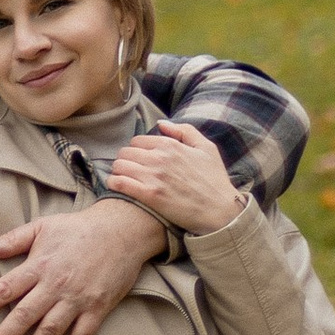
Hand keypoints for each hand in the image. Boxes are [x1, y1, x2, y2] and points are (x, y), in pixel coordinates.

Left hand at [0, 202, 156, 334]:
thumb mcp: (42, 226)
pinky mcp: (98, 309)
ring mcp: (78, 299)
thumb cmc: (77, 228)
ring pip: (50, 331)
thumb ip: (12, 240)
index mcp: (39, 265)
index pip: (4, 288)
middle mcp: (55, 285)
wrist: (122, 230)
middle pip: (24, 316)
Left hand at [106, 123, 240, 238]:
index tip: (139, 159)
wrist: (221, 211)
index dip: (137, 149)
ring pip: (119, 165)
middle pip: (126, 152)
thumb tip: (161, 124)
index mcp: (171, 145)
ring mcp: (154, 177)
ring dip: (118, 170)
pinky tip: (115, 185)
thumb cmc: (215, 180)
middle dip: (125, 159)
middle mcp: (160, 158)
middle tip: (129, 169)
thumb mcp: (207, 148)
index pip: (138, 140)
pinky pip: (120, 183)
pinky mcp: (150, 196)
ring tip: (122, 176)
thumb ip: (184, 130)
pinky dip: (113, 182)